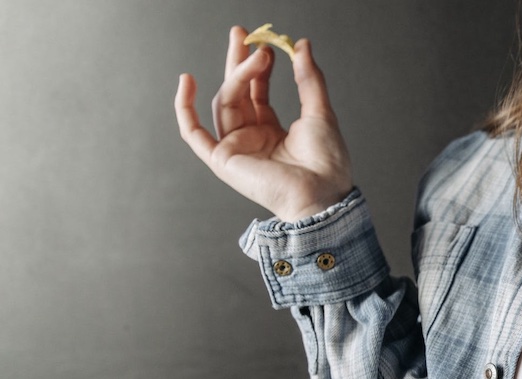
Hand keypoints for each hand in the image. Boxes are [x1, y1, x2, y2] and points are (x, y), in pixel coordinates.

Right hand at [175, 26, 352, 221]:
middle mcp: (251, 139)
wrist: (323, 193)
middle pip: (236, 92)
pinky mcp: (223, 160)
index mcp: (272, 132)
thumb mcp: (320, 112)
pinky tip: (187, 81)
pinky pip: (193, 133)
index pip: (256, 92)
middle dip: (237, 61)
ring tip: (258, 56)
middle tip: (242, 33)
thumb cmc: (327, 163)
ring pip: (225, 102)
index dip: (257, 67)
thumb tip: (301, 45)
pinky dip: (185, 108)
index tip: (265, 43)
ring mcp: (235, 149)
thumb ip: (308, 78)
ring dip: (238, 76)